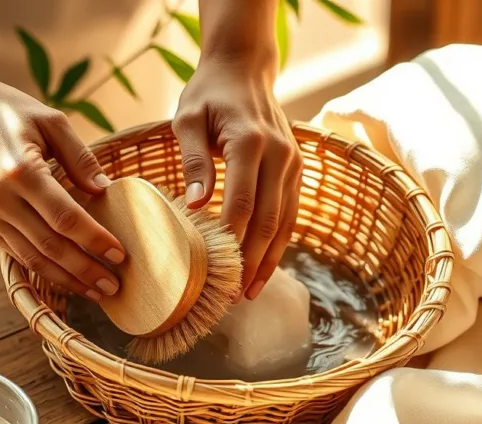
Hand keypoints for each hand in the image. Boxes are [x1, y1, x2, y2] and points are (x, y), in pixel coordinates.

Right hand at [0, 78, 124, 300]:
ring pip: (32, 259)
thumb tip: (105, 189)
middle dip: (85, 270)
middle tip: (114, 286)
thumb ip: (80, 156)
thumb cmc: (7, 110)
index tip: (120, 254)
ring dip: (67, 279)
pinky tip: (68, 279)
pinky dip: (44, 270)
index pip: (65, 217)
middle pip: (50, 246)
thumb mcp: (50, 119)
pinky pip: (16, 254)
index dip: (94, 240)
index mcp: (20, 171)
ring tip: (97, 292)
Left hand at [172, 54, 300, 300]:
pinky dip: (277, 244)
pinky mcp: (295, 170)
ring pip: (284, 222)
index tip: (215, 271)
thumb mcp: (186, 118)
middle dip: (251, 262)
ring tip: (247, 292)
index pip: (242, 202)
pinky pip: (289, 214)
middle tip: (231, 296)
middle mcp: (280, 155)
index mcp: (251, 142)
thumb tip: (194, 205)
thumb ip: (192, 160)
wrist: (244, 68)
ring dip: (267, 260)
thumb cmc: (208, 94)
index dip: (231, 240)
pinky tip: (263, 268)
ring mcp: (293, 163)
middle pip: (268, 220)